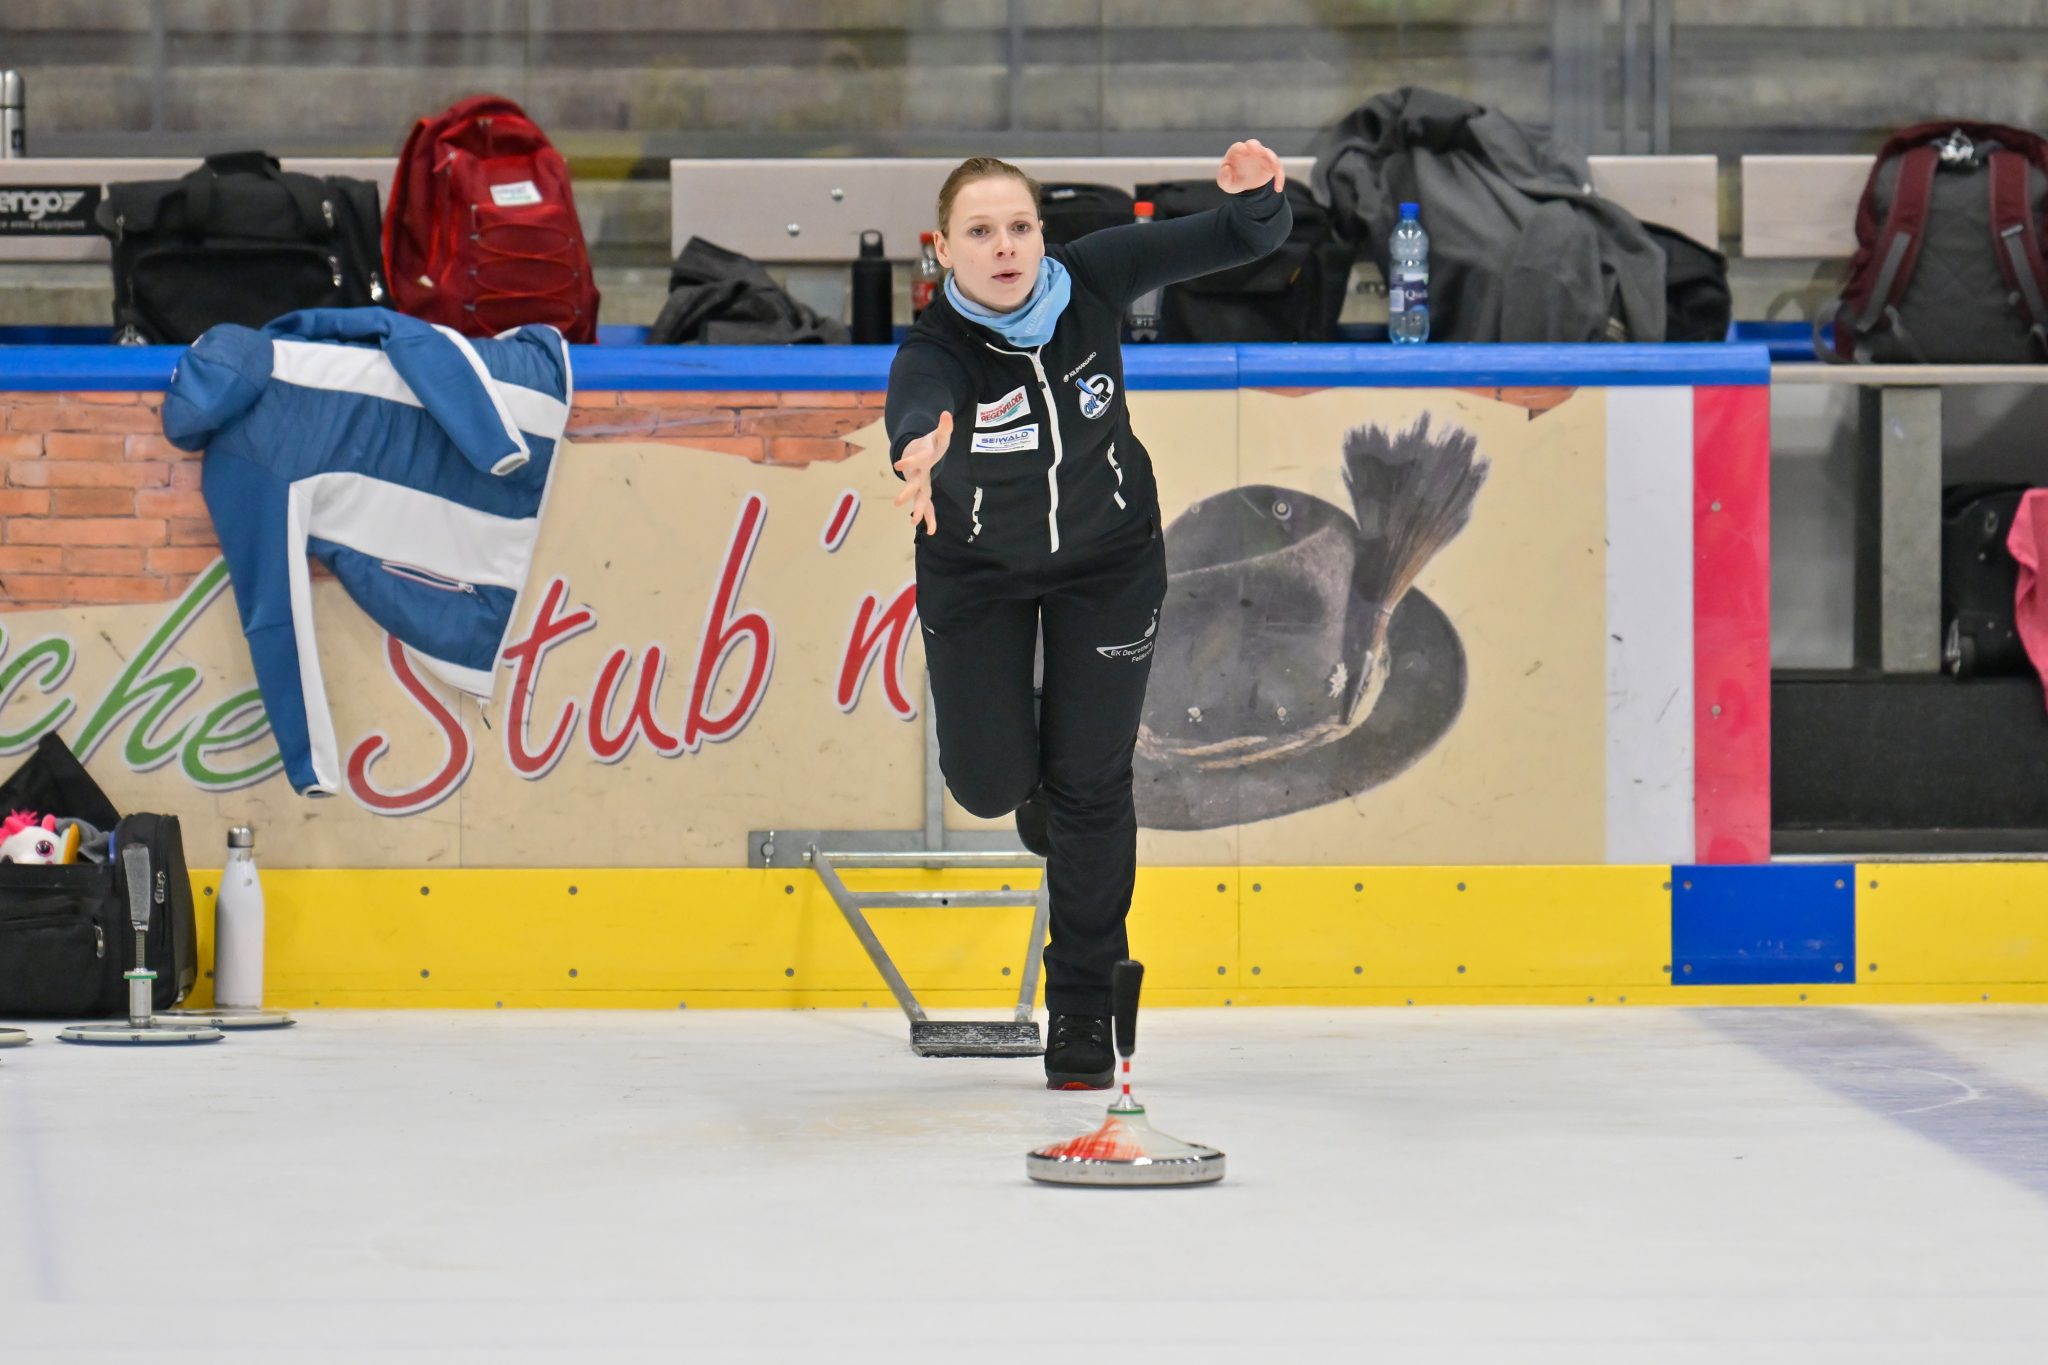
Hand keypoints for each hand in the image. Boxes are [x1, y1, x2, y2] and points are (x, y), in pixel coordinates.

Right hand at [892, 410, 950, 535]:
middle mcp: (918, 473)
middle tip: (898, 502)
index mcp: (922, 459)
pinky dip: (930, 518)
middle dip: (907, 492)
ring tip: (914, 523)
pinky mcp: (924, 490)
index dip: (908, 461)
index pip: (915, 460)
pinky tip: (932, 531)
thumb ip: (944, 427)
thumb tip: (946, 414)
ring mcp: (920, 483)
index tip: (898, 465)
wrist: (917, 451)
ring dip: (917, 509)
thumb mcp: (939, 435)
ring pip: (918, 498)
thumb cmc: (930, 444)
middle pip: (913, 484)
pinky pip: (928, 506)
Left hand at [1217, 138, 1283, 194]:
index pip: (1238, 147)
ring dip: (1273, 160)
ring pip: (1269, 154)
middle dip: (1256, 147)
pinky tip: (1278, 189)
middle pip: (1254, 144)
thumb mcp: (1224, 183)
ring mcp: (1262, 156)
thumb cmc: (1232, 181)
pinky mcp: (1271, 165)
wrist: (1244, 187)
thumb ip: (1223, 176)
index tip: (1243, 151)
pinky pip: (1278, 168)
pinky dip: (1280, 177)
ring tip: (1275, 170)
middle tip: (1260, 151)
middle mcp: (1250, 151)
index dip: (1240, 149)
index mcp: (1237, 152)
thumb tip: (1226, 167)